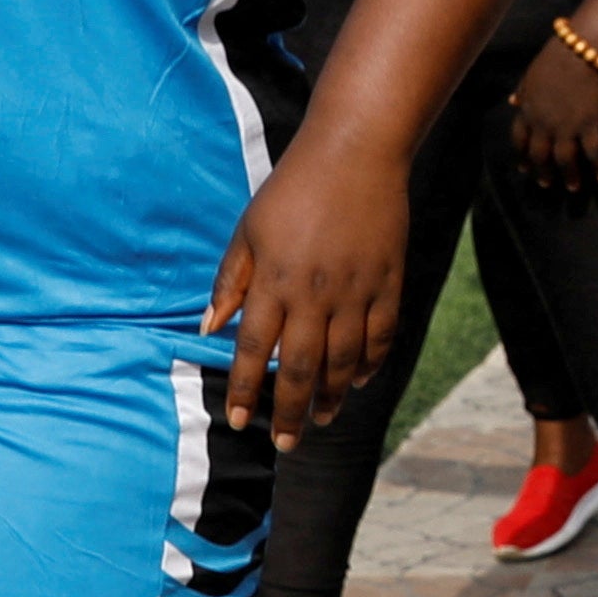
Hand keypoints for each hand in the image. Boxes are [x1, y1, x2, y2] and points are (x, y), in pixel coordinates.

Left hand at [205, 140, 409, 450]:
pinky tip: (359, 381)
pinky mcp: (388, 283)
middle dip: (289, 412)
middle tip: (285, 443)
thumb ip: (230, 281)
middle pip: (301, 369)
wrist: (356, 153)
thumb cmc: (292, 189)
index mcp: (274, 280)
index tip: (239, 421)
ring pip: (344, 362)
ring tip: (321, 420)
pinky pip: (381, 337)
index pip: (256, 350)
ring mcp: (356, 291)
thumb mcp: (247, 230)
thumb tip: (209, 328)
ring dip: (332, 397)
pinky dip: (371, 364)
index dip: (246, 390)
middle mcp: (315, 293)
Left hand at [504, 22, 597, 201]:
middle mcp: (544, 123)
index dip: (522, 155)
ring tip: (573, 187)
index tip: (524, 168)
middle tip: (546, 183)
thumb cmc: (557, 56)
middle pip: (539, 155)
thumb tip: (513, 101)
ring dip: (569, 176)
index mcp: (528, 110)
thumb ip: (523, 91)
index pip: (519, 140)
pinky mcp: (590, 125)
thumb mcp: (531, 74)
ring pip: (564, 160)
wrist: (583, 49)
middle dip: (542, 172)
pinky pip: (593, 152)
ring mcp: (567, 126)